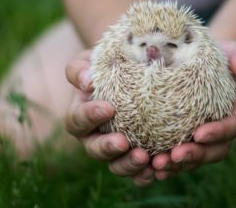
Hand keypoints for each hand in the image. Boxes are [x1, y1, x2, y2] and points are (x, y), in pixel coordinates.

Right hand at [65, 51, 153, 185]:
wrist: (131, 74)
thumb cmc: (109, 66)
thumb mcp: (94, 60)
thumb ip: (81, 68)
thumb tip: (86, 81)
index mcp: (82, 116)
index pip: (78, 120)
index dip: (90, 116)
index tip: (109, 108)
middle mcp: (95, 137)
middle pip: (95, 150)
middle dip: (108, 148)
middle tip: (123, 142)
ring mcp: (115, 150)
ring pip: (116, 165)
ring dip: (128, 165)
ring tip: (144, 158)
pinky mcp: (134, 156)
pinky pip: (137, 172)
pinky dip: (145, 174)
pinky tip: (158, 169)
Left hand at [150, 41, 235, 179]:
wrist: (198, 61)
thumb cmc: (217, 56)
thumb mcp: (232, 51)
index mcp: (233, 112)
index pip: (231, 127)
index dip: (218, 133)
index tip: (198, 133)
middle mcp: (219, 130)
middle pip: (213, 151)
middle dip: (195, 156)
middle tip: (174, 156)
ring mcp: (200, 137)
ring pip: (193, 159)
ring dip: (176, 166)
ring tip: (157, 165)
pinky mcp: (182, 138)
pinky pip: (176, 156)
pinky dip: (165, 165)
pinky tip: (148, 167)